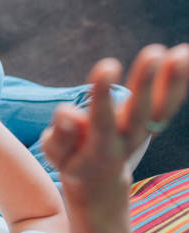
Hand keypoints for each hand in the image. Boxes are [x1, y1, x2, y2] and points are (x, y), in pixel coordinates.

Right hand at [41, 44, 188, 202]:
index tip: (107, 65)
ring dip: (173, 81)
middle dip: (146, 82)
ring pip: (162, 109)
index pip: (103, 120)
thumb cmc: (71, 159)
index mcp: (99, 149)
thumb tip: (69, 113)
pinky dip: (177, 81)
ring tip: (180, 52)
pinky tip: (183, 53)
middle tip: (153, 52)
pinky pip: (168, 103)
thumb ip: (61, 137)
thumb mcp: (55, 153)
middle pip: (140, 113)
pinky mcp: (151, 122)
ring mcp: (143, 131)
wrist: (98, 180)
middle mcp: (127, 140)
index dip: (104, 95)